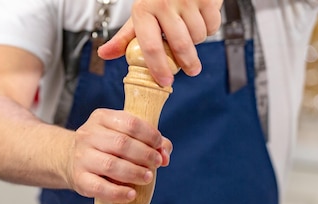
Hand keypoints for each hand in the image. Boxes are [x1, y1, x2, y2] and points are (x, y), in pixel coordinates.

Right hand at [66, 109, 171, 202]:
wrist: (69, 160)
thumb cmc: (105, 147)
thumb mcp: (122, 134)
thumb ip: (147, 141)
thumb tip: (166, 154)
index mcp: (101, 118)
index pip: (130, 122)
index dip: (150, 135)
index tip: (160, 146)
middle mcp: (88, 134)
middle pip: (122, 143)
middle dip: (144, 155)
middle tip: (156, 163)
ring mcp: (81, 157)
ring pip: (111, 165)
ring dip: (135, 172)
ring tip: (148, 177)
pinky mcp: (79, 179)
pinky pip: (100, 187)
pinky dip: (118, 193)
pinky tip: (131, 194)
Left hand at [98, 0, 222, 84]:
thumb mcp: (140, 15)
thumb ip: (125, 38)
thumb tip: (104, 54)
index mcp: (143, 10)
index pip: (151, 47)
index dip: (159, 69)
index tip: (165, 82)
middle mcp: (164, 3)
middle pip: (180, 45)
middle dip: (188, 63)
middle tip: (192, 70)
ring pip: (198, 36)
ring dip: (197, 41)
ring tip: (190, 31)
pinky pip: (213, 25)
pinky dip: (209, 28)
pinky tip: (200, 19)